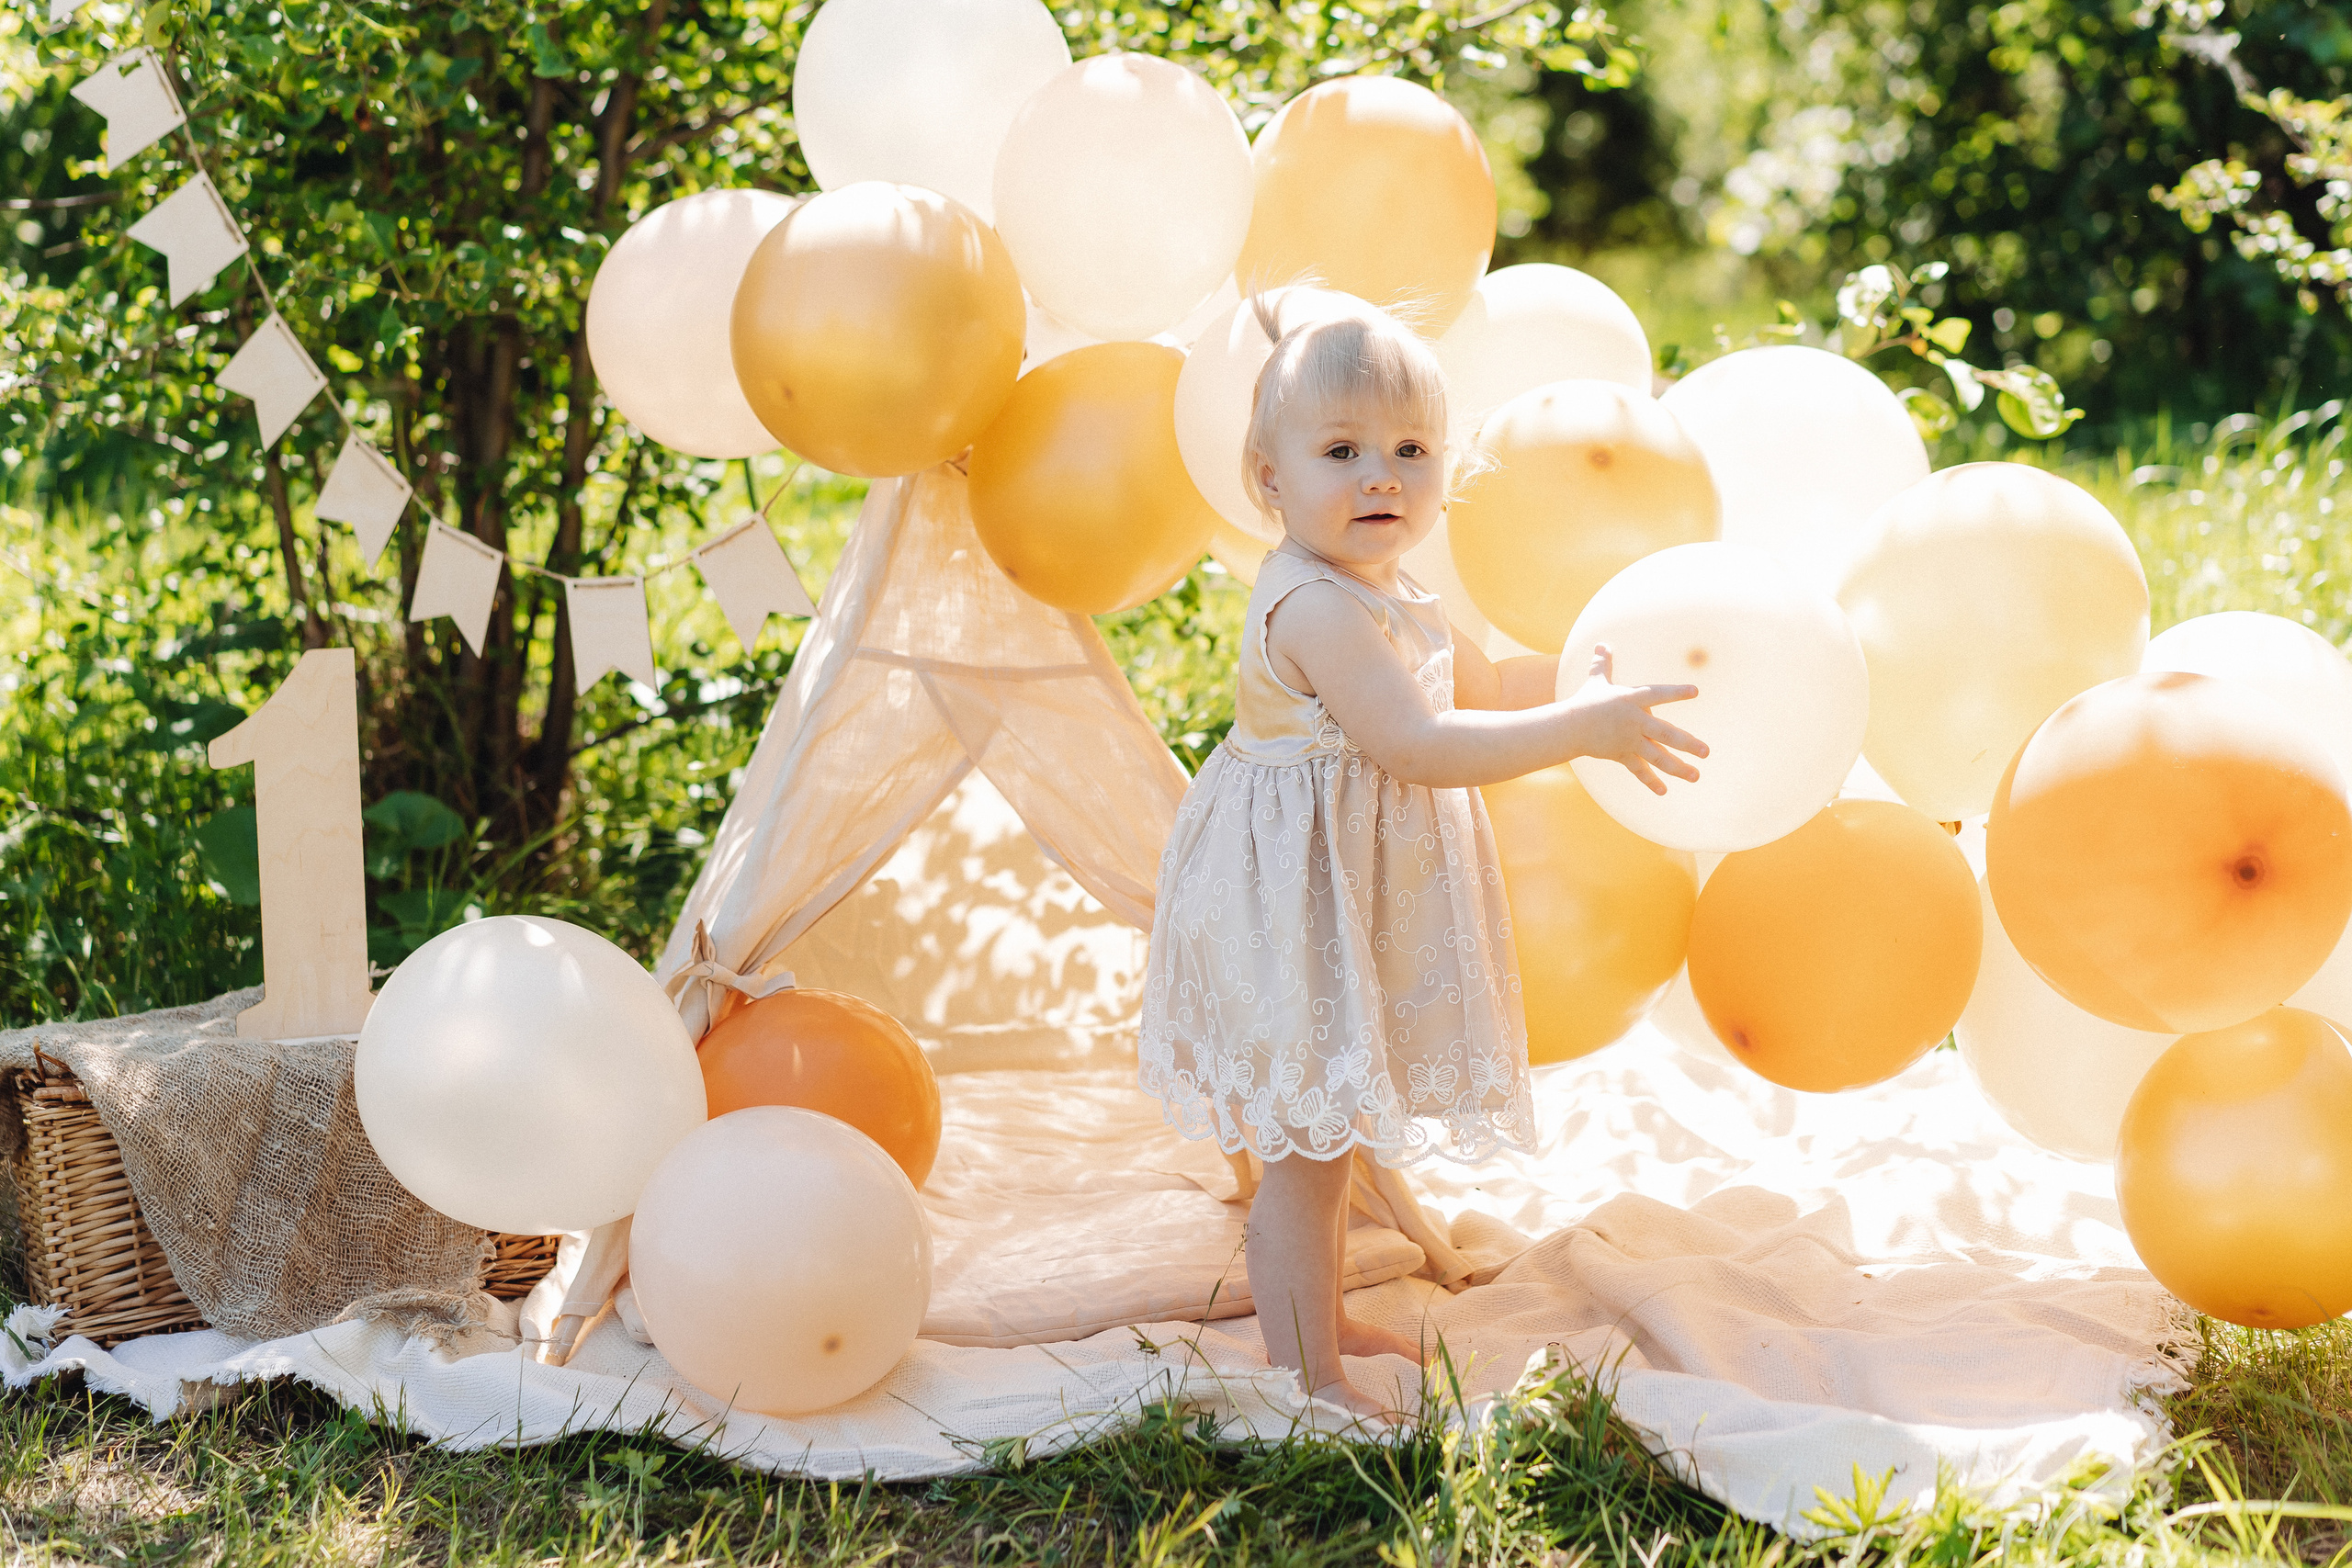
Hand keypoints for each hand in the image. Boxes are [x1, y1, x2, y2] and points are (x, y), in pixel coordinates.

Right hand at [1563, 644, 1707, 794]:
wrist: (1567, 727)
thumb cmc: (1585, 701)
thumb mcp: (1596, 680)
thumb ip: (1603, 663)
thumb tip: (1602, 644)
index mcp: (1631, 700)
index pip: (1657, 694)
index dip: (1675, 692)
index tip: (1695, 691)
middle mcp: (1634, 721)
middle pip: (1665, 734)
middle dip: (1687, 743)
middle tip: (1706, 752)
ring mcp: (1629, 740)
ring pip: (1657, 756)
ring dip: (1677, 767)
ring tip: (1695, 775)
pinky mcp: (1621, 754)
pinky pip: (1638, 770)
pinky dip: (1650, 781)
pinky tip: (1664, 791)